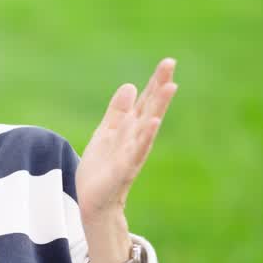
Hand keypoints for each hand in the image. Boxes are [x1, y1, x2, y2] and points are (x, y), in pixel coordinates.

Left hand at [76, 58, 177, 262]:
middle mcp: (136, 139)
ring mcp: (131, 153)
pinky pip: (136, 151)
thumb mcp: (106, 133)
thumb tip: (130, 86)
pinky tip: (152, 123)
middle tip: (171, 65)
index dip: (155, 82)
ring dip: (158, 107)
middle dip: (160, 87)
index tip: (168, 62)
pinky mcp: (123, 169)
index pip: (145, 101)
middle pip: (150, 108)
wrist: (92, 200)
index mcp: (130, 129)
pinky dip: (144, 137)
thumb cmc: (101, 167)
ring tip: (169, 87)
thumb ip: (118, 112)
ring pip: (147, 126)